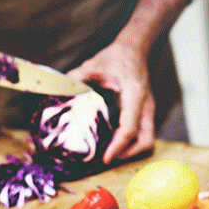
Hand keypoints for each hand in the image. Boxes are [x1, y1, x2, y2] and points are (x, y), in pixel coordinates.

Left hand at [66, 41, 153, 163]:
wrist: (134, 50)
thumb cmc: (117, 57)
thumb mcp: (95, 63)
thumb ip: (78, 76)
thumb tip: (61, 91)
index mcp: (135, 95)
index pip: (130, 127)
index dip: (119, 146)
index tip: (106, 158)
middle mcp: (145, 106)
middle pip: (145, 140)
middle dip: (129, 154)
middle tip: (108, 159)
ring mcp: (147, 110)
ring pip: (146, 140)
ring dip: (130, 151)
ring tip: (110, 154)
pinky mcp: (145, 113)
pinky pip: (142, 134)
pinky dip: (130, 143)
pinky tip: (113, 142)